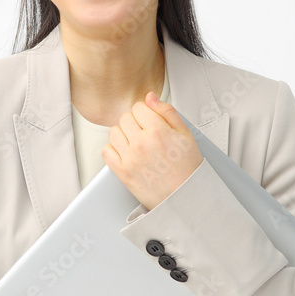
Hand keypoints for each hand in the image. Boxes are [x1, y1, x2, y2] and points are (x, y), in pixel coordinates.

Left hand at [101, 91, 203, 210]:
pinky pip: (106, 151)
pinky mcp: (122, 172)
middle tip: (146, 135)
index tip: (151, 122)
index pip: (138, 107)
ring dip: (123, 135)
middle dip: (135, 123)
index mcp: (157, 131)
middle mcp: (141, 143)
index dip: (145, 113)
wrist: (185, 198)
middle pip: (125, 118)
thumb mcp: (186, 135)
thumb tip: (150, 97)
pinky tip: (126, 153)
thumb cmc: (188, 169)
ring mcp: (130, 158)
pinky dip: (113, 149)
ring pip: (113, 132)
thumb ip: (167, 112)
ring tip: (136, 144)